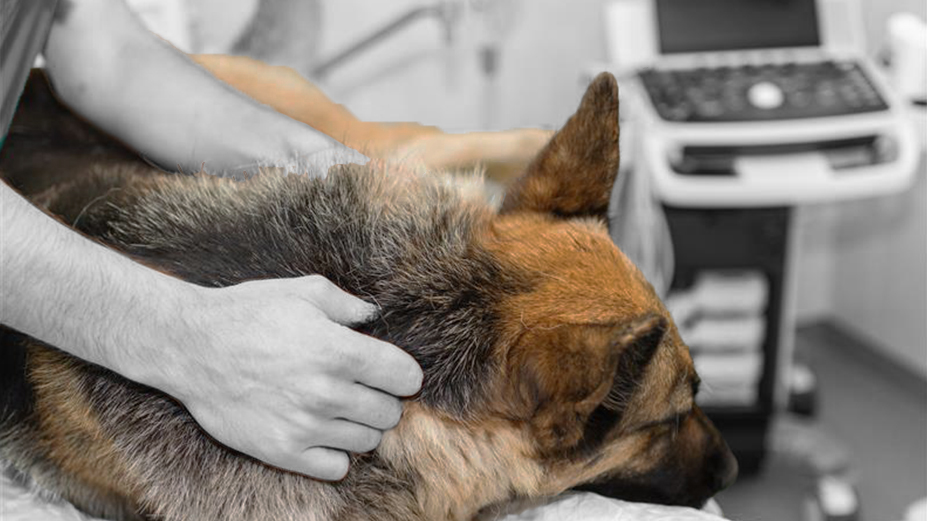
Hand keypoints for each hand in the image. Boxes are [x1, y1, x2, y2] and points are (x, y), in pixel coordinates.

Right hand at [153, 275, 421, 479]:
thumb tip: (376, 316)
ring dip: (360, 425)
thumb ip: (348, 304)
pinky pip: (337, 468)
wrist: (190, 346)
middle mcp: (326, 392)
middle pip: (389, 413)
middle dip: (382, 399)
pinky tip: (322, 431)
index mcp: (337, 350)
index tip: (392, 371)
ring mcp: (305, 426)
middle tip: (361, 387)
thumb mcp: (302, 292)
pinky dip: (336, 453)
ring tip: (338, 407)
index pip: (404, 377)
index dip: (404, 373)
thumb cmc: (248, 313)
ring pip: (367, 441)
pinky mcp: (283, 452)